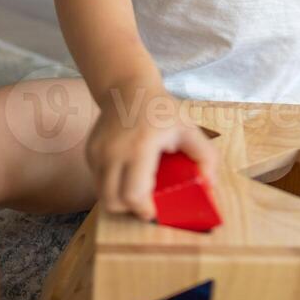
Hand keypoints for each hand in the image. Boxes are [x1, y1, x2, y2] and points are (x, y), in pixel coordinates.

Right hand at [86, 78, 219, 220]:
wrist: (128, 88)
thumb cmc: (160, 109)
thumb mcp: (188, 128)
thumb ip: (205, 156)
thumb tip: (210, 184)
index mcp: (141, 147)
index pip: (133, 194)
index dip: (144, 210)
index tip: (155, 212)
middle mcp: (114, 151)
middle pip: (114, 202)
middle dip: (131, 210)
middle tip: (146, 203)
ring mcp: (98, 152)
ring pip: (102, 195)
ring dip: (119, 199)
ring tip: (136, 188)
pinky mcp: (90, 152)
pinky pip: (98, 181)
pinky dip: (111, 185)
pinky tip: (126, 172)